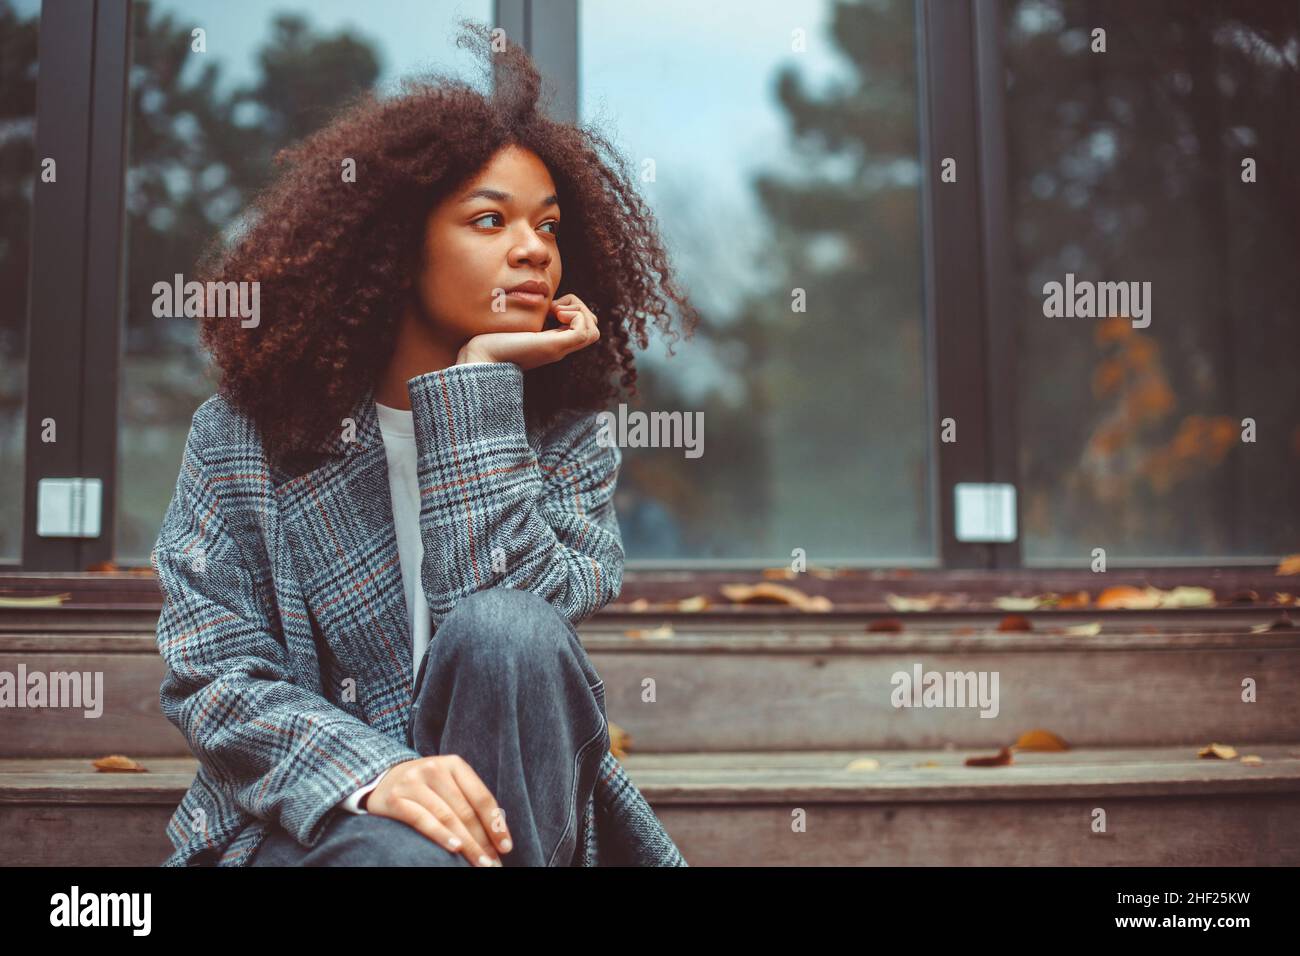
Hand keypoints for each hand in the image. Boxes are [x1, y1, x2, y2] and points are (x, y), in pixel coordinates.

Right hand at [363, 755, 511, 866]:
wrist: (382, 778)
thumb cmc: (425, 786)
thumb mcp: (448, 784)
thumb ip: (469, 800)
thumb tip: (497, 831)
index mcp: (454, 764)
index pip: (481, 797)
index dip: (495, 824)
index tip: (506, 846)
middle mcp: (434, 769)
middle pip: (465, 811)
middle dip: (483, 840)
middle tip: (493, 862)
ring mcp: (413, 782)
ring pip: (447, 817)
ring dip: (467, 844)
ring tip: (480, 862)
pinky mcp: (396, 799)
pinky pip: (422, 820)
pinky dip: (440, 835)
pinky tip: (455, 848)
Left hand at [456, 293, 599, 370]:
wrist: (482, 357)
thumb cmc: (491, 339)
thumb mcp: (516, 323)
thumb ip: (528, 315)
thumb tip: (539, 299)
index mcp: (552, 341)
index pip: (581, 326)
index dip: (572, 309)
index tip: (550, 306)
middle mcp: (559, 347)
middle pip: (593, 329)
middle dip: (580, 308)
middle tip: (555, 307)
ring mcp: (559, 348)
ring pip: (593, 330)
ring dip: (579, 311)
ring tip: (556, 310)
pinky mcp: (555, 346)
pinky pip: (585, 331)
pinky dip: (576, 315)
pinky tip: (555, 314)